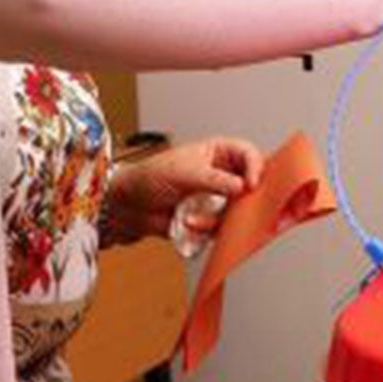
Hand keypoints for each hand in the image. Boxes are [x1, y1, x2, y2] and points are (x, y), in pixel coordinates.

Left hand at [103, 136, 264, 243]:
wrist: (128, 206)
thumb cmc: (149, 177)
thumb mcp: (184, 172)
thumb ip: (215, 179)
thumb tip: (241, 187)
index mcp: (218, 153)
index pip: (249, 155)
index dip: (255, 168)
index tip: (251, 184)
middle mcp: (222, 175)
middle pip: (251, 184)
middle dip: (245, 198)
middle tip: (240, 205)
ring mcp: (217, 198)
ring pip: (237, 211)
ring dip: (216, 218)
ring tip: (195, 217)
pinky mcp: (210, 219)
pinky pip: (221, 227)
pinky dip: (205, 228)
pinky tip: (188, 222)